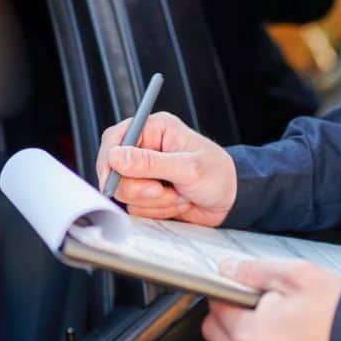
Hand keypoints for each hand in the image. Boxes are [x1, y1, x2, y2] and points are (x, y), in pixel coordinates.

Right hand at [96, 111, 236, 225]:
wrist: (231, 202)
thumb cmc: (219, 176)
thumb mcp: (189, 168)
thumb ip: (152, 163)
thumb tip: (116, 156)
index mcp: (156, 129)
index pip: (115, 139)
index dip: (109, 161)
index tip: (113, 180)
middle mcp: (147, 149)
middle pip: (116, 171)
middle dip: (140, 188)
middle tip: (162, 189)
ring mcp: (145, 174)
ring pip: (126, 193)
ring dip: (155, 201)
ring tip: (179, 193)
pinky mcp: (147, 194)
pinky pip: (137, 208)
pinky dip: (158, 210)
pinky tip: (177, 201)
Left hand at [202, 258, 340, 340]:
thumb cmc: (339, 315)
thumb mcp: (298, 276)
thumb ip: (254, 271)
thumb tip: (227, 269)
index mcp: (250, 337)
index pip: (215, 307)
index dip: (229, 293)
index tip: (244, 289)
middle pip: (214, 334)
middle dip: (228, 316)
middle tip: (256, 305)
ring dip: (238, 340)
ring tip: (272, 326)